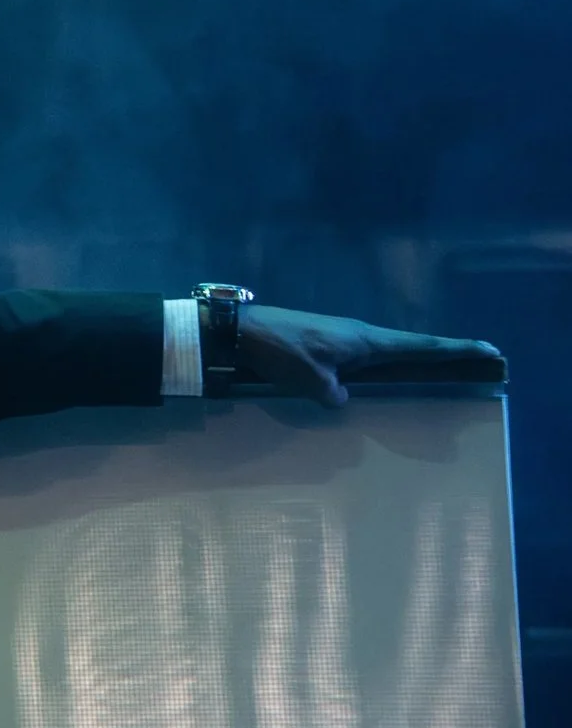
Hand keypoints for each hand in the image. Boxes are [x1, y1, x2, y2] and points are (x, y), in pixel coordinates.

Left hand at [237, 306, 502, 404]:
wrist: (239, 330)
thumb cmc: (277, 350)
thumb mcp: (309, 379)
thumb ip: (333, 392)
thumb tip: (342, 398)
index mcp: (365, 340)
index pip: (420, 346)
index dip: (455, 349)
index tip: (489, 349)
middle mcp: (360, 336)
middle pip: (413, 347)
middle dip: (445, 354)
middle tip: (480, 360)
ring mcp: (343, 339)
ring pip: (389, 352)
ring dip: (416, 359)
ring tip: (444, 369)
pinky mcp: (326, 345)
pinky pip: (365, 358)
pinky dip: (384, 365)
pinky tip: (386, 377)